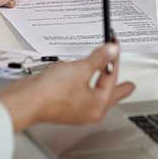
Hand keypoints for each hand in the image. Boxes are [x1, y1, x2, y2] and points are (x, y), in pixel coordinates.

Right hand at [0, 44, 135, 131]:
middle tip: (130, 84)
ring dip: (99, 81)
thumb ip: (98, 59)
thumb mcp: (81, 69)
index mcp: (99, 105)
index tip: (114, 47)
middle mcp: (90, 111)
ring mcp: (76, 110)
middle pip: (109, 94)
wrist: (28, 100)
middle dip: (118, 84)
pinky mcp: (64, 106)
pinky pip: (80, 93)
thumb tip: (111, 51)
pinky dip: (84, 84)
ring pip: (94, 94)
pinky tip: (78, 77)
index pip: (113, 78)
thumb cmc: (52, 92)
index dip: (114, 59)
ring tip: (104, 74)